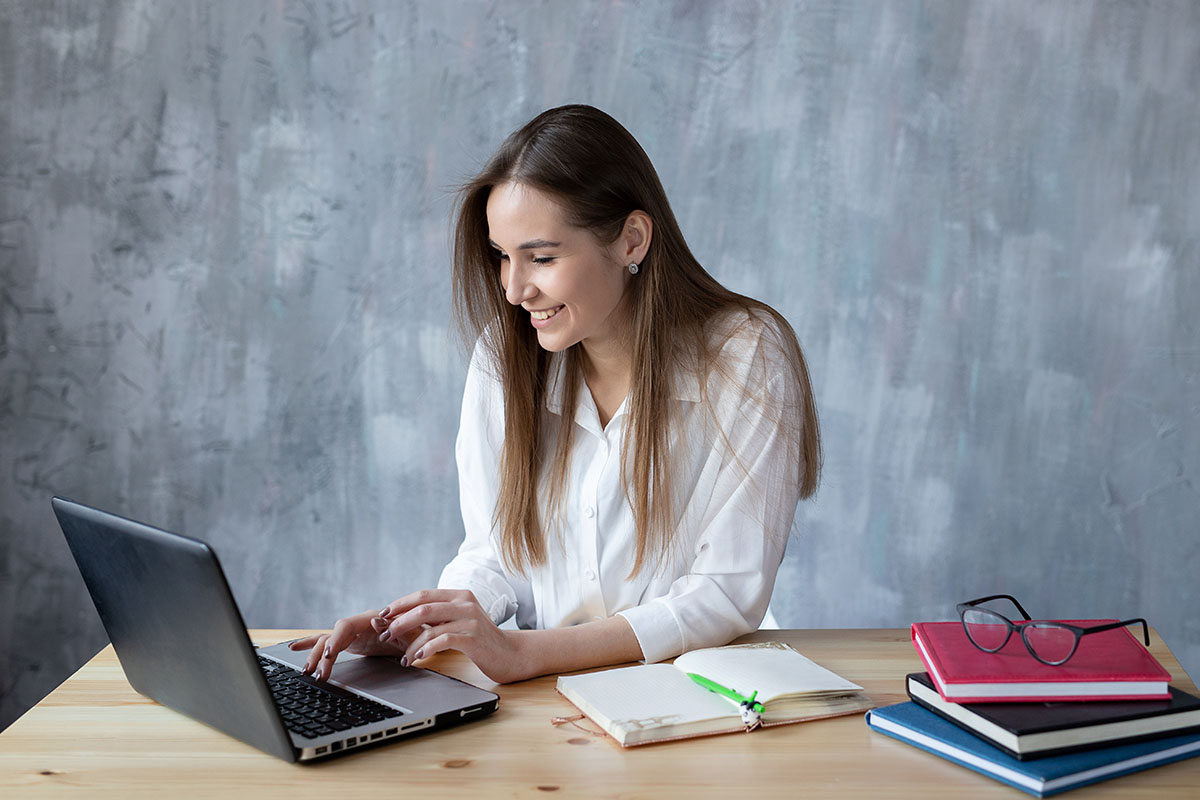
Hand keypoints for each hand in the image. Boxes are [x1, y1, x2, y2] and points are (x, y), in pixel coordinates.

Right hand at [288, 609, 413, 681]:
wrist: (421, 631)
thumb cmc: (418, 629)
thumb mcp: (413, 630)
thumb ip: (397, 626)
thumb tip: (378, 622)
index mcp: (371, 618)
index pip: (346, 626)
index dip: (335, 639)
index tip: (329, 654)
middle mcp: (358, 623)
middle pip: (331, 636)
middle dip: (321, 654)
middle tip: (315, 673)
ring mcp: (353, 633)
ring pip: (326, 642)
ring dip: (315, 656)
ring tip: (306, 672)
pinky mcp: (351, 642)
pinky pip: (328, 642)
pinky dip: (311, 644)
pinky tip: (294, 647)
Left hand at [377, 589, 530, 683]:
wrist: (510, 654)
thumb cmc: (480, 639)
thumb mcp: (459, 621)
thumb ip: (439, 616)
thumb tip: (403, 618)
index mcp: (459, 595)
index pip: (423, 595)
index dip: (400, 604)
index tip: (383, 615)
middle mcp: (464, 603)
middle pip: (423, 607)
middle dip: (399, 622)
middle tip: (385, 635)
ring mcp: (470, 619)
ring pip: (430, 626)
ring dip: (411, 643)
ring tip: (402, 657)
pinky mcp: (473, 637)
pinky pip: (443, 641)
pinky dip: (426, 649)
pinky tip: (418, 658)